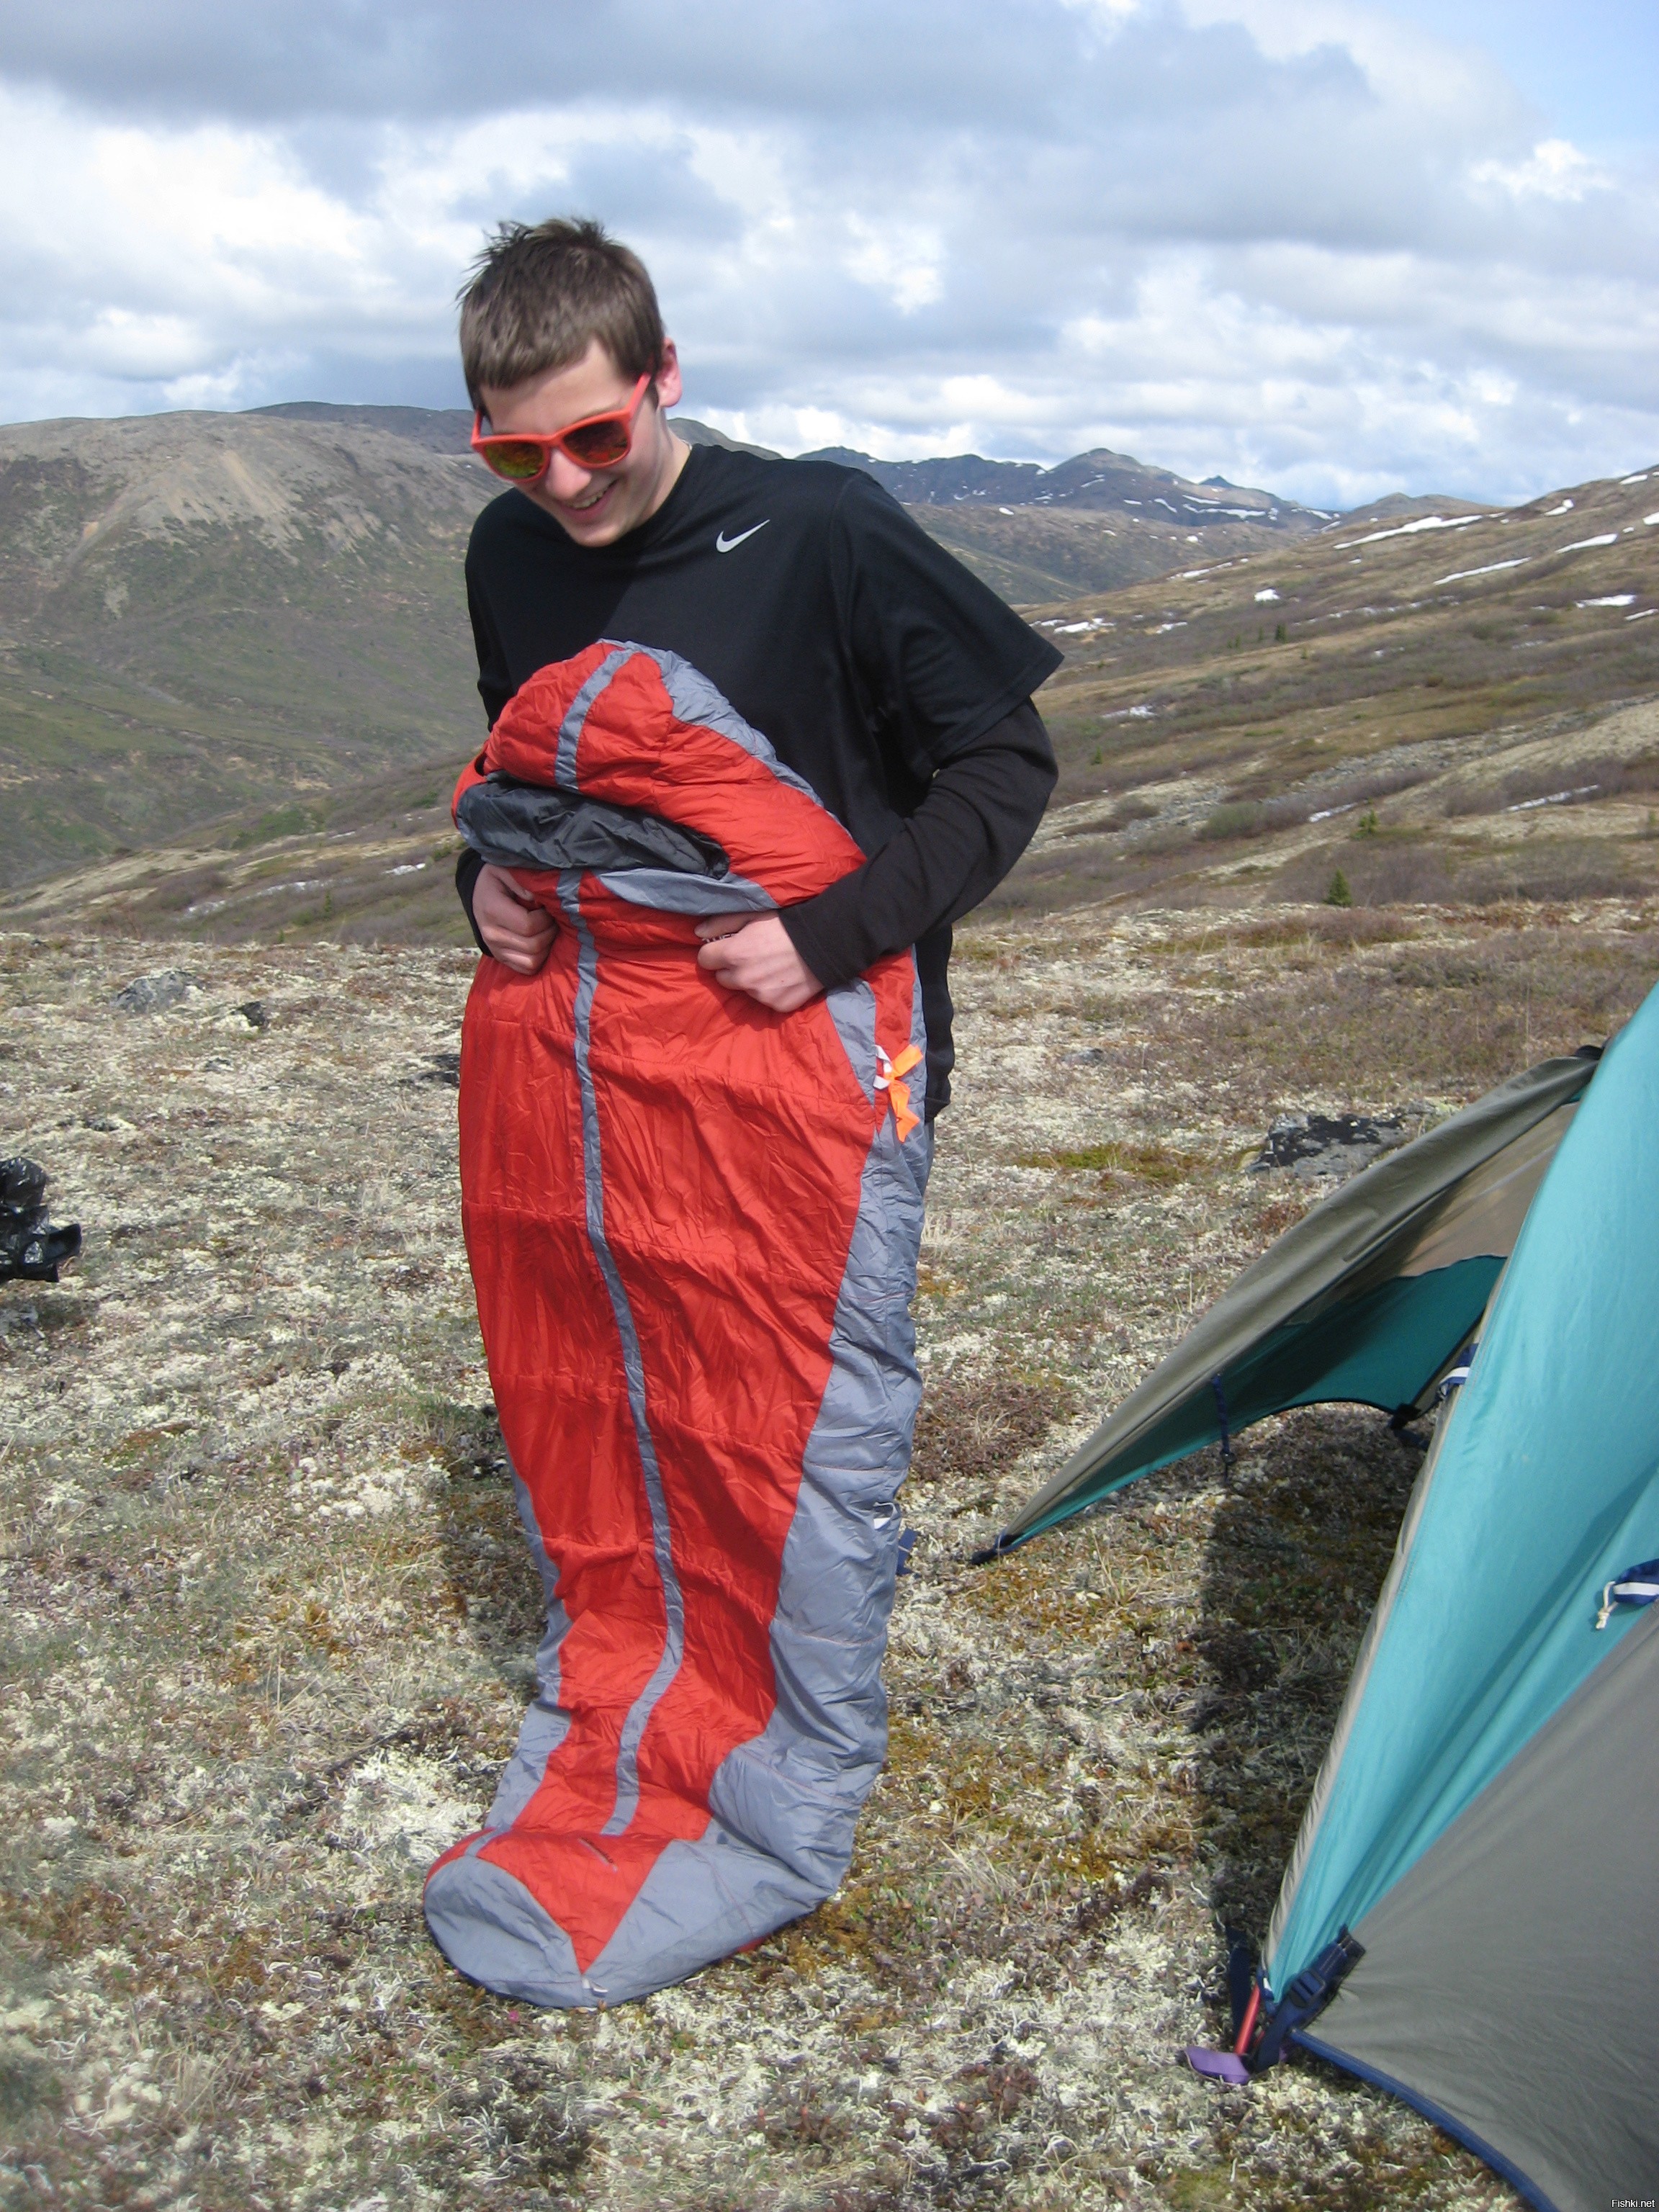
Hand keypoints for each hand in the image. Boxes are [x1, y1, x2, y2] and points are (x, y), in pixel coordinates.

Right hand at [473, 864, 555, 974]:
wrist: (478, 893)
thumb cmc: (495, 879)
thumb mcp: (504, 869)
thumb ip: (520, 881)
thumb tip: (535, 898)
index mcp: (493, 911)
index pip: (529, 926)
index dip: (545, 919)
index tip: (548, 908)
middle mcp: (492, 935)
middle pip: (533, 946)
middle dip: (550, 932)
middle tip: (552, 919)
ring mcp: (496, 949)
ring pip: (532, 961)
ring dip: (547, 947)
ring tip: (547, 930)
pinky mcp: (501, 958)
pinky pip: (527, 969)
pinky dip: (539, 958)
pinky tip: (541, 942)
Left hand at [695, 913, 821, 1011]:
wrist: (823, 943)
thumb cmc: (785, 925)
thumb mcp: (751, 915)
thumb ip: (721, 923)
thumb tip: (697, 934)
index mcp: (733, 955)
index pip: (704, 960)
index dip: (715, 952)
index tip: (726, 948)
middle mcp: (743, 978)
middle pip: (722, 978)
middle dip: (731, 968)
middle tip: (751, 956)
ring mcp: (760, 995)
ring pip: (744, 989)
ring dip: (750, 980)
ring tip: (770, 966)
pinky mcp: (777, 1006)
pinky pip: (764, 1000)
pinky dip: (770, 991)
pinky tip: (782, 977)